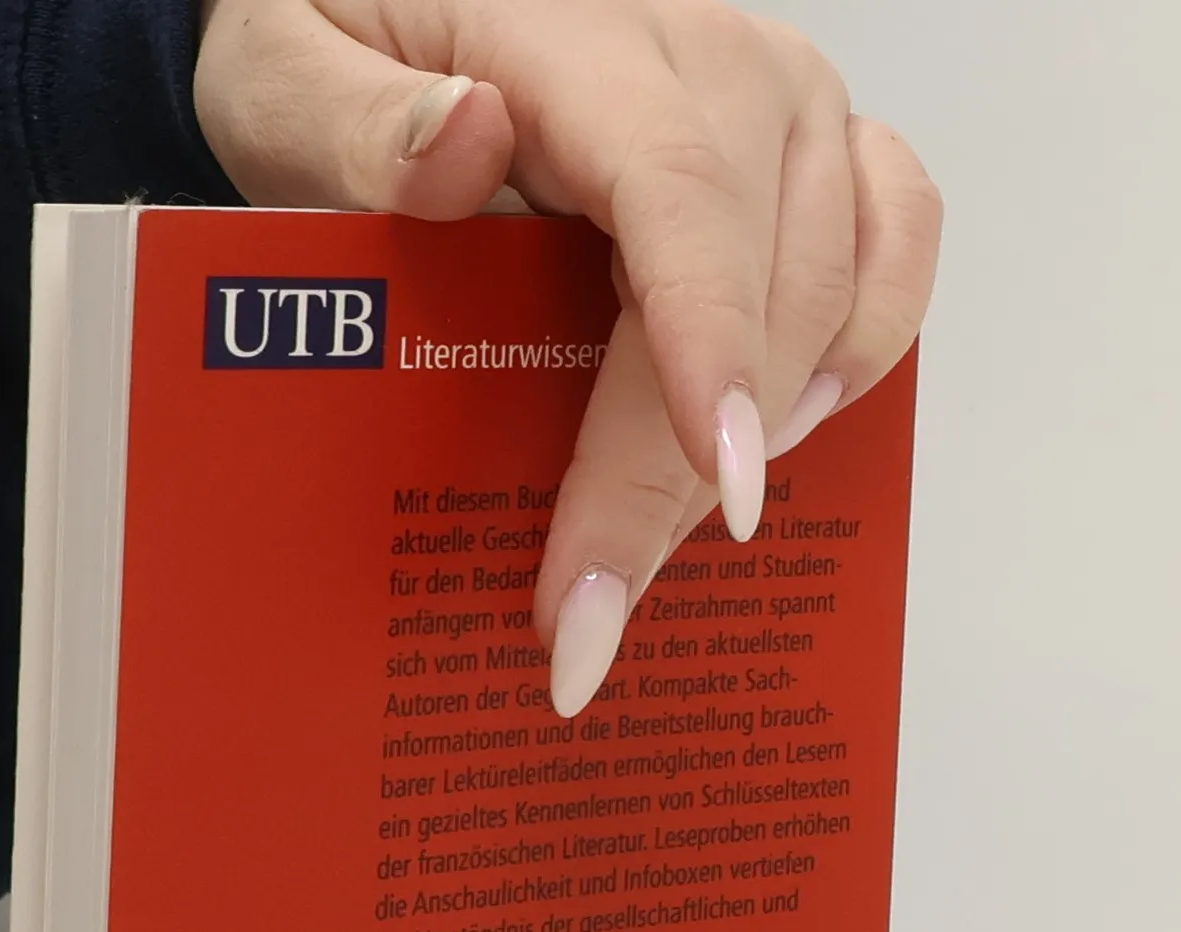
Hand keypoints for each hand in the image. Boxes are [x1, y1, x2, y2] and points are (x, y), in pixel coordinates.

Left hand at [195, 0, 941, 714]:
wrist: (402, 32)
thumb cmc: (339, 54)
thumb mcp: (289, 74)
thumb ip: (356, 121)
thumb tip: (461, 142)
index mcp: (592, 42)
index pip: (681, 195)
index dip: (709, 348)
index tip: (716, 484)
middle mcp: (723, 70)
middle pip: (758, 289)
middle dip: (674, 478)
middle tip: (585, 622)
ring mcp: (787, 118)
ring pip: (835, 299)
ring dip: (757, 448)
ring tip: (650, 551)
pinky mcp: (821, 165)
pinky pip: (891, 265)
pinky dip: (857, 364)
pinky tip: (775, 446)